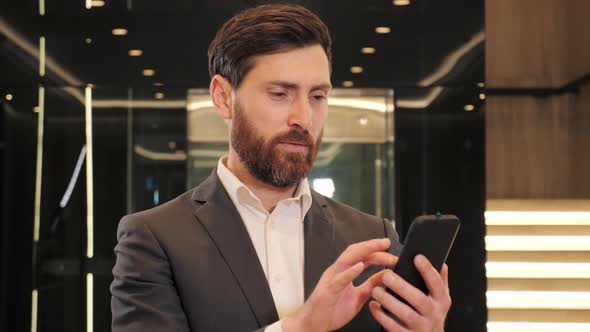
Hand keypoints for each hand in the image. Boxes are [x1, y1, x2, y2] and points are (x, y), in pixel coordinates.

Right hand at [282, 238, 397, 331]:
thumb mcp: (358, 297)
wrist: (312, 324)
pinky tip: (360, 266)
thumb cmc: (331, 310)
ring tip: (377, 248)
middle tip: (386, 243)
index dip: (376, 251)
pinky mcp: (328, 291)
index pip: (362, 256)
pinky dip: (350, 272)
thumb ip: (371, 285)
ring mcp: (331, 280)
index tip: (390, 249)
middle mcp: (337, 272)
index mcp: (344, 273)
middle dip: (371, 245)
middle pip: (355, 252)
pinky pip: (339, 280)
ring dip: (363, 252)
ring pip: (346, 260)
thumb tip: (385, 275)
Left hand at [369, 255, 450, 331]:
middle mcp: (433, 314)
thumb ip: (440, 282)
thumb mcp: (440, 300)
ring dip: (389, 301)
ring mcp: (421, 326)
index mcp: (441, 301)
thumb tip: (442, 264)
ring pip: (405, 313)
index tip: (417, 258)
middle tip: (386, 275)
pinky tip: (374, 306)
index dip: (428, 270)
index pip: (436, 283)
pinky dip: (381, 316)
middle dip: (401, 286)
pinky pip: (393, 326)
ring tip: (376, 290)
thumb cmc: (431, 317)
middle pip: (419, 299)